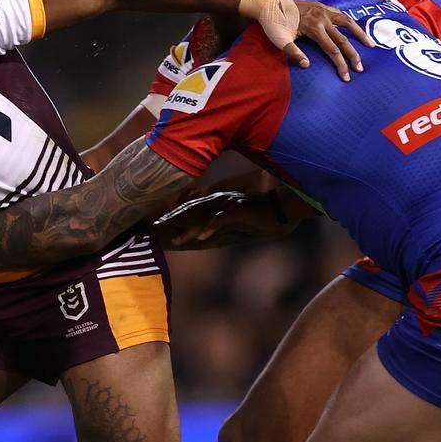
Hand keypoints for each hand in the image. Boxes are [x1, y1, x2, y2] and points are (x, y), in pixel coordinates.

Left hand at [152, 191, 294, 248]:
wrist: (286, 206)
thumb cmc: (263, 215)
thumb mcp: (237, 226)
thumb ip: (219, 229)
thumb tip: (200, 238)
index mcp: (217, 203)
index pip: (190, 211)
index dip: (173, 218)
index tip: (157, 228)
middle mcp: (219, 201)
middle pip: (191, 212)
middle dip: (172, 222)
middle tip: (154, 232)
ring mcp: (229, 204)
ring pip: (203, 215)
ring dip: (188, 228)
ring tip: (174, 240)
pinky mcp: (240, 208)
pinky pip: (223, 218)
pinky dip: (211, 226)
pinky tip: (201, 236)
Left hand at [240, 0, 371, 79]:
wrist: (269, 2)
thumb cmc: (273, 23)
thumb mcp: (280, 40)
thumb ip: (294, 53)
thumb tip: (307, 65)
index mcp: (314, 28)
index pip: (332, 50)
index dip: (341, 65)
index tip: (346, 77)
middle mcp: (323, 18)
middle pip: (343, 39)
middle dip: (353, 55)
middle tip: (360, 69)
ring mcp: (323, 10)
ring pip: (347, 22)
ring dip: (360, 34)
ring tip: (370, 44)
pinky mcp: (322, 6)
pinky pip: (340, 14)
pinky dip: (350, 22)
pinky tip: (354, 28)